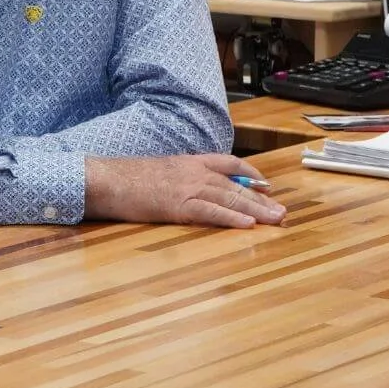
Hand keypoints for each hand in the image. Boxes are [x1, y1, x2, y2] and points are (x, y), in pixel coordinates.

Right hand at [84, 153, 285, 228]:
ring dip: (256, 210)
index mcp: (188, 162)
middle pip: (235, 186)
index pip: (228, 163)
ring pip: (229, 199)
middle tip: (283, 211)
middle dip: (262, 199)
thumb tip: (189, 188)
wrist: (106, 179)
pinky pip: (210, 212)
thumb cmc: (126, 179)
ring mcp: (187, 188)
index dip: (250, 174)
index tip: (266, 185)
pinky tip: (248, 225)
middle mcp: (193, 172)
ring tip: (276, 220)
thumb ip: (178, 178)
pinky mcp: (178, 206)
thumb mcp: (157, 172)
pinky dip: (231, 218)